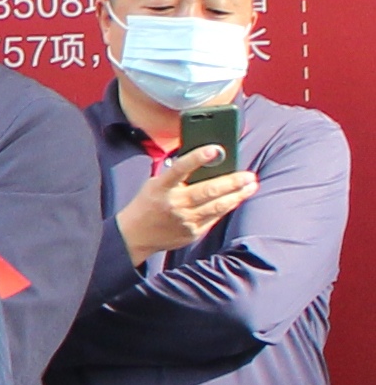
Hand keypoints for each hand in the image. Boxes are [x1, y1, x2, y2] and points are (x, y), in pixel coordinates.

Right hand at [117, 152, 255, 258]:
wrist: (134, 236)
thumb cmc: (148, 204)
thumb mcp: (155, 185)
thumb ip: (176, 176)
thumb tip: (206, 163)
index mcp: (161, 187)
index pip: (180, 168)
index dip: (197, 158)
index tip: (215, 149)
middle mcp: (174, 203)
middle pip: (208, 190)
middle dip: (232, 182)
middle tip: (249, 175)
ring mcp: (184, 220)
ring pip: (217, 206)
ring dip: (237, 195)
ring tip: (250, 186)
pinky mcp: (192, 232)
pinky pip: (215, 218)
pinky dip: (227, 207)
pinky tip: (236, 199)